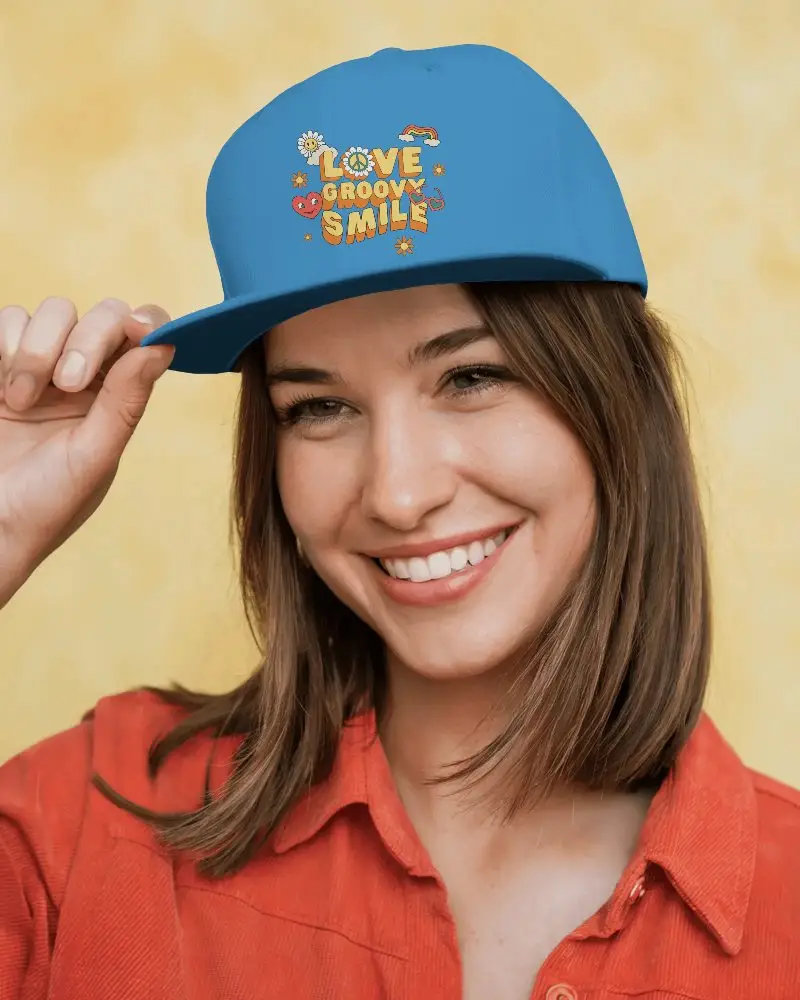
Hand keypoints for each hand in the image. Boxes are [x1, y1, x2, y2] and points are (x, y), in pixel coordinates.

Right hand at [0, 297, 173, 607]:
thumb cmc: (43, 505)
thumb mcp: (94, 456)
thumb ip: (126, 401)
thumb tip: (163, 347)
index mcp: (119, 398)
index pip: (145, 341)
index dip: (148, 323)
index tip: (139, 328)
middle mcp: (86, 375)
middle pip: (103, 315)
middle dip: (86, 340)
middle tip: (66, 385)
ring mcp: (41, 364)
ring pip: (54, 311)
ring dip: (37, 350)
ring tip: (20, 401)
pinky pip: (9, 318)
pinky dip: (6, 342)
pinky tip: (3, 389)